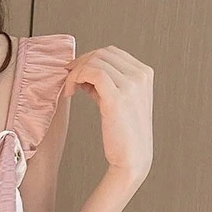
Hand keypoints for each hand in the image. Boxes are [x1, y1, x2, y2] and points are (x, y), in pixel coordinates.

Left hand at [62, 44, 153, 186]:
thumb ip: (104, 86)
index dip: (89, 60)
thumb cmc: (122, 135)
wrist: (132, 159)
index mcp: (144, 74)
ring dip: (76, 72)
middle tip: (68, 80)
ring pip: (96, 61)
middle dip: (80, 64)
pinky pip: (93, 73)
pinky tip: (71, 92)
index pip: (111, 53)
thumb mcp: (116, 103)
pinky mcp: (118, 97)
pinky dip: (77, 78)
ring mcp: (131, 84)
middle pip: (102, 53)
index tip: (75, 73)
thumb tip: (84, 75)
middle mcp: (140, 75)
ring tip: (69, 89)